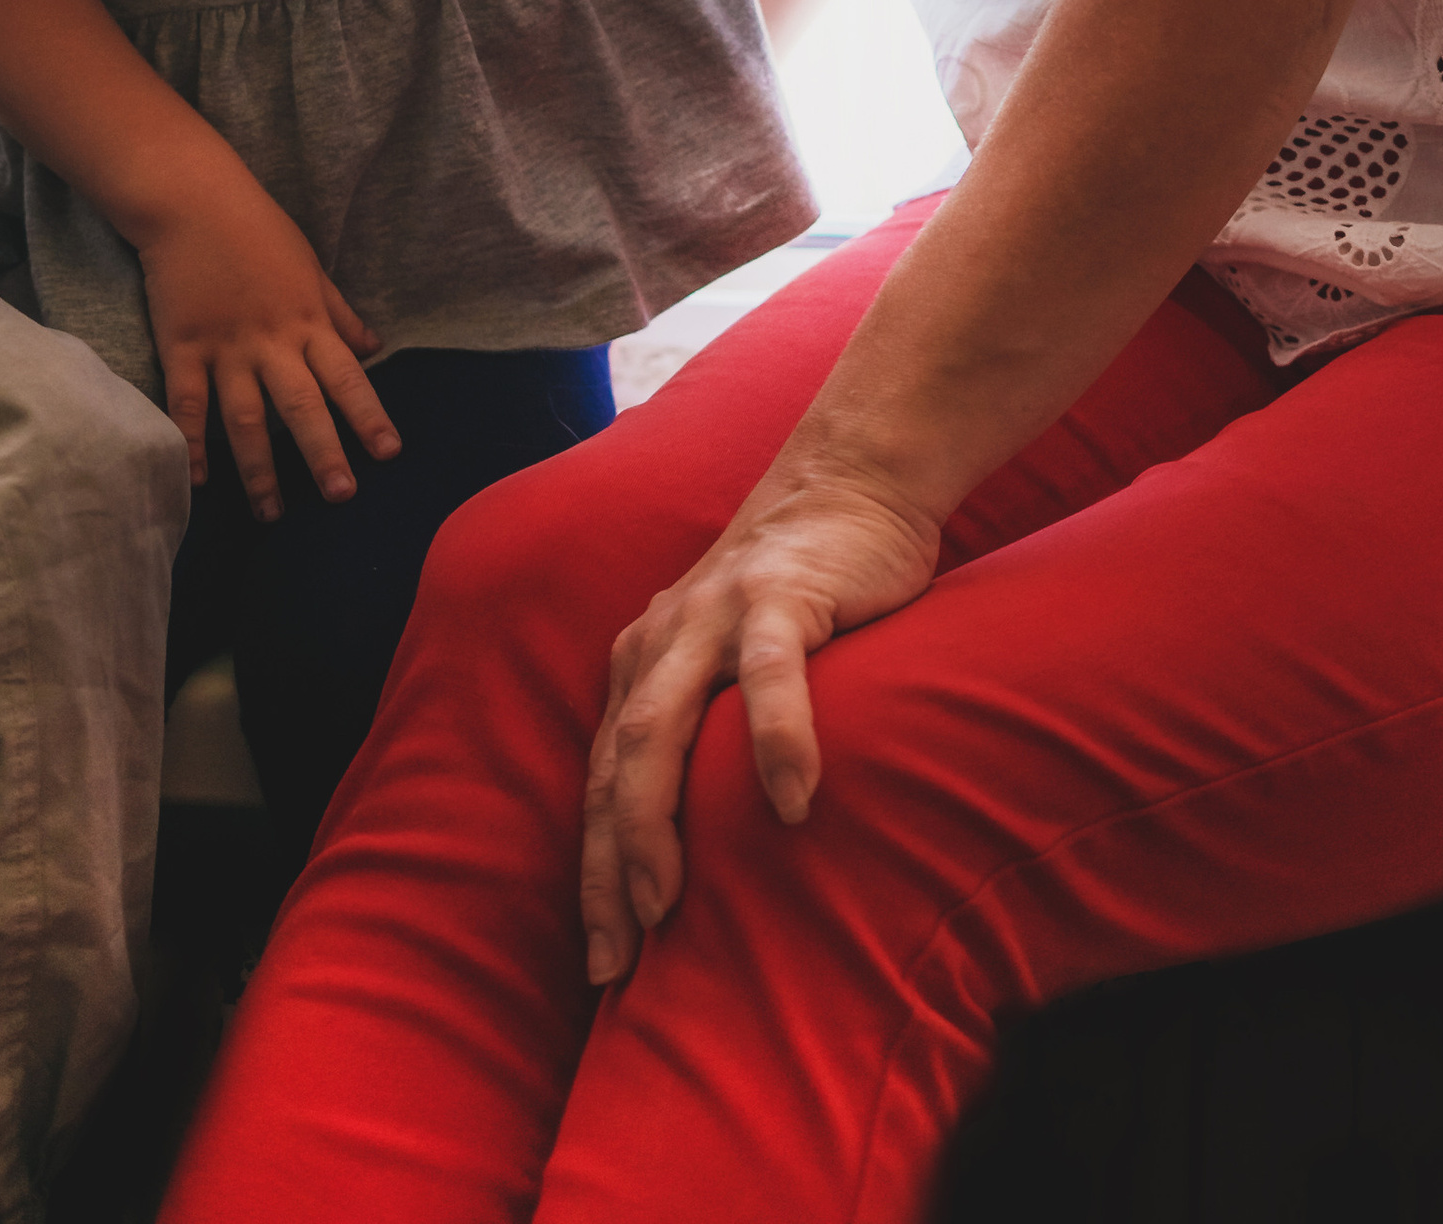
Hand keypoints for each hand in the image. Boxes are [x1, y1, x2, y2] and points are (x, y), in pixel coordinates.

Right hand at [136, 172, 400, 518]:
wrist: (191, 200)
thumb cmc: (256, 228)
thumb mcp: (310, 266)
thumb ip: (340, 312)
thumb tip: (376, 347)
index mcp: (307, 320)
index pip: (347, 376)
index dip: (368, 415)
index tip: (389, 453)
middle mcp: (271, 340)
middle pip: (301, 406)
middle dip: (322, 453)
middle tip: (341, 496)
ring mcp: (225, 346)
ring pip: (246, 418)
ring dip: (259, 468)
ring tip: (271, 513)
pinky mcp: (183, 346)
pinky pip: (188, 404)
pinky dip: (193, 444)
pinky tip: (199, 480)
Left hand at [579, 443, 941, 986]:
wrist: (847, 481)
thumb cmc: (794, 592)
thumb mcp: (728, 658)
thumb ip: (708, 726)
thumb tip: (706, 843)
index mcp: (644, 663)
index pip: (604, 782)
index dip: (595, 874)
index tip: (602, 961)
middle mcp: (662, 641)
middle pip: (616, 766)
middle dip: (607, 867)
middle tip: (617, 957)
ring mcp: (716, 616)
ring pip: (661, 725)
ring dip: (655, 820)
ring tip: (665, 901)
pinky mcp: (779, 596)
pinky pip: (770, 673)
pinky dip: (774, 740)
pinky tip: (791, 803)